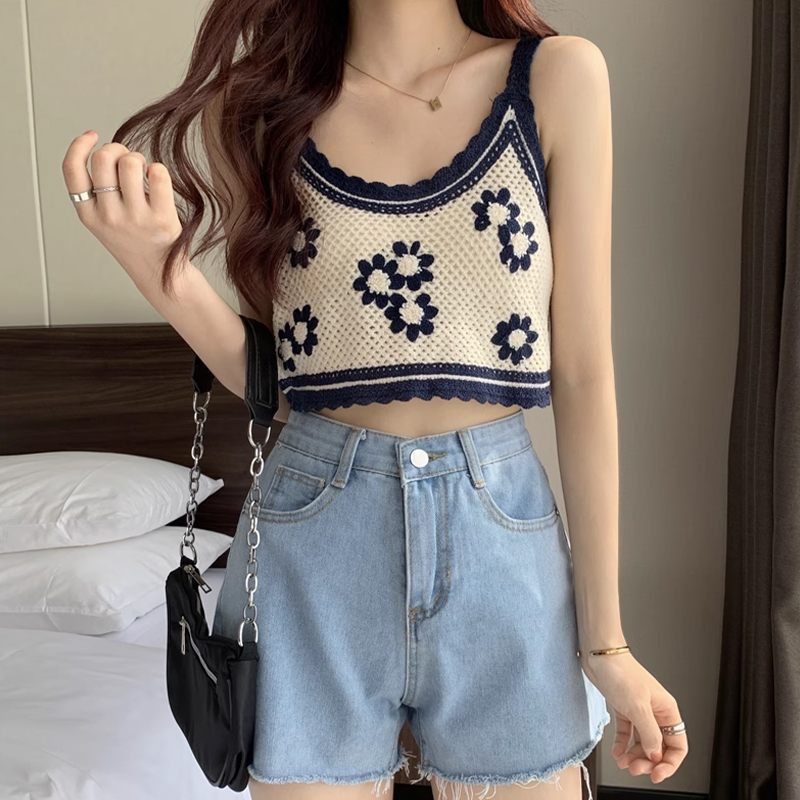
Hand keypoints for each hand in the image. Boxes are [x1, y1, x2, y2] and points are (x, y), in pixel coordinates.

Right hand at [61, 131, 183, 287]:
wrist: (160, 274)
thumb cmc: (134, 242)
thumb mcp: (104, 222)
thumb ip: (99, 192)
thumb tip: (109, 150)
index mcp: (89, 215)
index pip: (72, 170)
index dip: (79, 145)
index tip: (92, 135)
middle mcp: (109, 216)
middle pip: (103, 159)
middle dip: (116, 149)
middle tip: (128, 160)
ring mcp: (135, 218)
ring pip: (130, 162)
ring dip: (139, 158)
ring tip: (144, 173)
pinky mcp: (161, 219)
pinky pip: (158, 173)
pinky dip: (159, 170)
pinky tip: (158, 181)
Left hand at [581, 651, 687, 783]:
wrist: (599, 655)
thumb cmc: (621, 673)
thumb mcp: (638, 707)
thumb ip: (649, 735)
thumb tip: (656, 755)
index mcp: (666, 710)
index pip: (677, 745)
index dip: (669, 763)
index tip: (656, 774)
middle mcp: (655, 712)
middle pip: (658, 746)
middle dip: (648, 761)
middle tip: (635, 769)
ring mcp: (639, 711)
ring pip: (642, 742)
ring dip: (634, 756)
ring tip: (623, 763)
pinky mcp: (623, 708)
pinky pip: (627, 733)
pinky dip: (622, 745)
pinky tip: (617, 753)